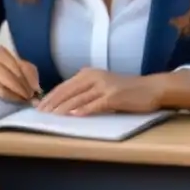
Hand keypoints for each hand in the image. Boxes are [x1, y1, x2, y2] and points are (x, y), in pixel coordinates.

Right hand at [0, 46, 39, 101]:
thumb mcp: (0, 67)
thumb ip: (18, 74)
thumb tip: (37, 90)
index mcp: (2, 52)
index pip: (25, 66)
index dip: (33, 80)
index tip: (38, 92)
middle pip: (18, 73)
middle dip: (27, 88)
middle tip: (33, 100)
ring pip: (9, 80)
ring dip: (19, 93)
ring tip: (24, 101)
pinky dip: (8, 95)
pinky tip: (13, 100)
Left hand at [37, 69, 163, 115]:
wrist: (150, 88)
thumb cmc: (125, 90)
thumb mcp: (101, 85)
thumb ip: (85, 91)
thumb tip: (65, 103)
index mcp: (88, 74)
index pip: (64, 85)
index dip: (50, 96)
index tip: (39, 105)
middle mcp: (94, 77)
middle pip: (68, 90)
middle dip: (53, 102)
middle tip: (40, 112)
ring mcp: (104, 86)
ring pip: (79, 98)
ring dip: (64, 108)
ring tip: (52, 115)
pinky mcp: (114, 96)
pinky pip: (95, 104)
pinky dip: (83, 110)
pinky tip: (74, 115)